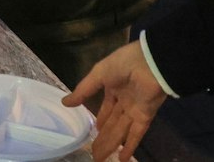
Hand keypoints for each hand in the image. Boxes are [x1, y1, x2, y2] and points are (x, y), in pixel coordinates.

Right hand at [64, 42, 164, 161]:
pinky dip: (130, 146)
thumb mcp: (98, 74)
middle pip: (111, 124)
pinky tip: (121, 158)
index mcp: (113, 88)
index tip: (94, 133)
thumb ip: (83, 90)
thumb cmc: (123, 64)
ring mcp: (135, 110)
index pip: (106, 109)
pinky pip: (136, 134)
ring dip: (111, 146)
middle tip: (94, 155)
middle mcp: (124, 101)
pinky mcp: (145, 116)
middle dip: (103, 139)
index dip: (101, 121)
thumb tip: (64, 103)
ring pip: (120, 132)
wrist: (150, 62)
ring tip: (100, 160)